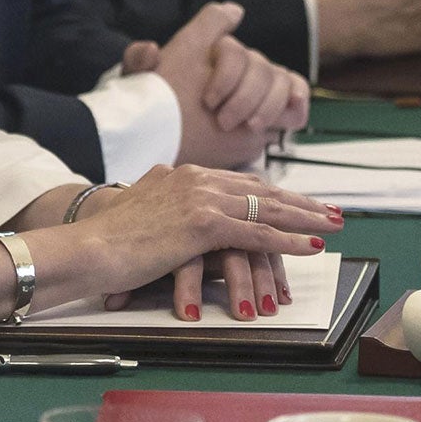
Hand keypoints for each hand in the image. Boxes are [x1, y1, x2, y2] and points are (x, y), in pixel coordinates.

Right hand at [73, 164, 340, 317]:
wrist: (85, 247)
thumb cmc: (104, 239)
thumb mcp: (137, 209)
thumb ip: (159, 200)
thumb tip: (162, 198)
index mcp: (181, 175)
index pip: (240, 182)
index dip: (274, 193)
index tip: (299, 202)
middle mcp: (195, 179)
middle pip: (262, 189)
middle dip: (301, 202)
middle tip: (332, 211)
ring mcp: (200, 198)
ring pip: (267, 207)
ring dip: (307, 217)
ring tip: (335, 224)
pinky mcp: (203, 223)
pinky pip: (258, 231)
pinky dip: (290, 239)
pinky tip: (313, 245)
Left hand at [124, 3, 305, 168]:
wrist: (174, 135)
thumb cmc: (158, 105)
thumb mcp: (139, 83)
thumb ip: (138, 62)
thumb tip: (153, 47)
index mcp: (209, 47)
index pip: (226, 40)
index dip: (224, 71)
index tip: (208, 100)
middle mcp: (239, 58)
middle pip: (257, 63)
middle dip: (244, 94)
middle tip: (222, 120)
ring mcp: (260, 79)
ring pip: (279, 78)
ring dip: (267, 103)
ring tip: (249, 126)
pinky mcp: (275, 102)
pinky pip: (296, 90)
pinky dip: (297, 101)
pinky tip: (289, 117)